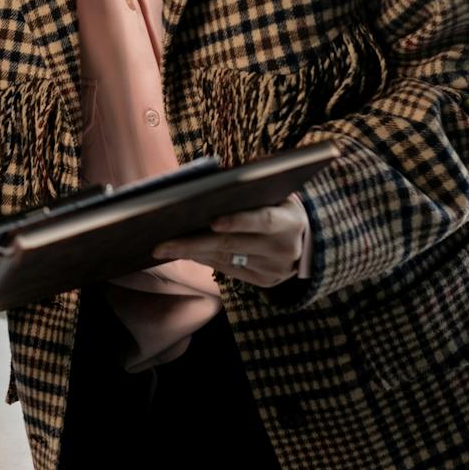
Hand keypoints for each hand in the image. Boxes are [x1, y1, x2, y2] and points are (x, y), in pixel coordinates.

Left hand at [151, 194, 305, 286]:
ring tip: (164, 247)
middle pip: (233, 245)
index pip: (262, 221)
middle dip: (194, 243)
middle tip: (162, 243)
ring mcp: (275, 269)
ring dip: (192, 252)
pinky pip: (229, 271)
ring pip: (226, 260)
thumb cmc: (278, 206)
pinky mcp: (265, 282)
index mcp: (289, 221)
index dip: (238, 221)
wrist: (307, 240)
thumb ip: (248, 190)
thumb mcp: (274, 194)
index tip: (212, 220)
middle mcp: (283, 249)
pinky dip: (205, 259)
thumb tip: (203, 187)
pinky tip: (185, 252)